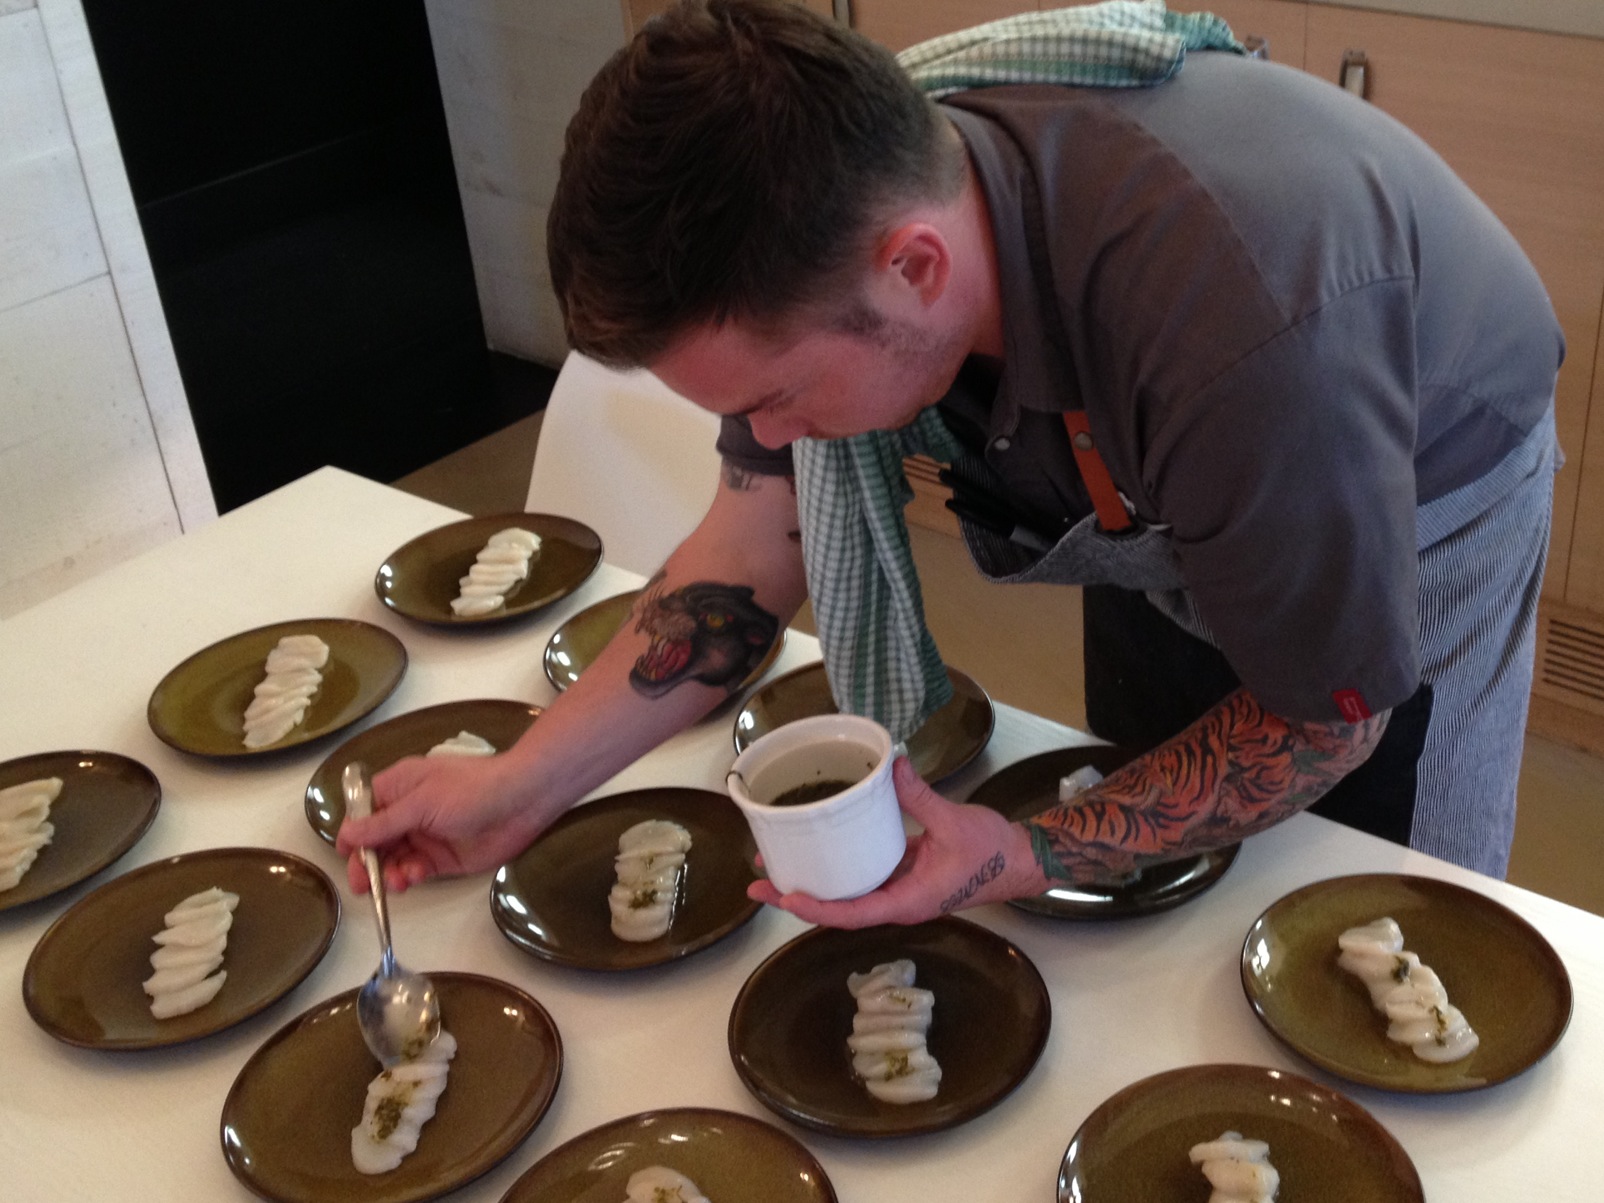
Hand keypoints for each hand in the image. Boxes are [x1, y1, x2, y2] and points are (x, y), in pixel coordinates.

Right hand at [335, 753, 547, 893]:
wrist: (522, 801)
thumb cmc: (470, 790)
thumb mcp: (421, 803)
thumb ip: (384, 823)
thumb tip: (346, 834)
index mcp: (399, 788)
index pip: (363, 812)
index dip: (352, 833)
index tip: (345, 855)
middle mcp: (408, 812)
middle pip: (375, 841)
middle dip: (367, 862)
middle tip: (362, 886)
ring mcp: (425, 836)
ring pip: (393, 860)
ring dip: (388, 873)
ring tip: (395, 883)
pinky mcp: (442, 858)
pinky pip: (415, 871)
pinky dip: (409, 877)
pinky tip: (412, 878)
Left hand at [747, 757, 1046, 927]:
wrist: (1019, 860)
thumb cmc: (991, 851)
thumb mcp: (953, 822)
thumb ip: (919, 796)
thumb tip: (891, 764)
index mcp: (907, 901)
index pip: (851, 914)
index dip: (814, 908)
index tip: (782, 897)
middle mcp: (897, 901)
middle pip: (838, 909)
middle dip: (798, 898)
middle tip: (758, 881)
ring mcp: (898, 888)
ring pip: (847, 893)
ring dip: (813, 883)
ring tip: (775, 864)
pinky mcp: (902, 873)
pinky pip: (863, 875)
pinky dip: (838, 865)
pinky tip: (819, 846)